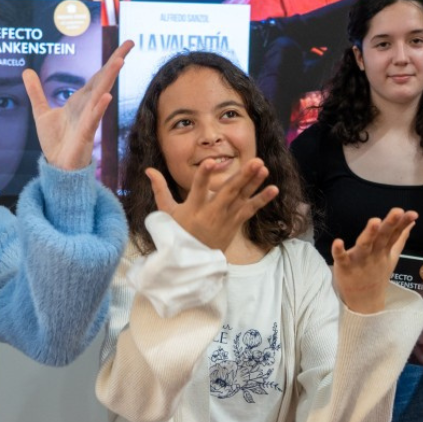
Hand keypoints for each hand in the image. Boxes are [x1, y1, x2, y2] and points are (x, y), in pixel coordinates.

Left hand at [24, 40, 132, 170]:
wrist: (58, 167)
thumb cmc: (56, 142)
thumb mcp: (41, 112)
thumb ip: (36, 92)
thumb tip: (27, 71)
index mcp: (81, 99)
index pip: (98, 75)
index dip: (110, 60)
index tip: (125, 46)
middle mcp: (88, 106)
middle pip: (104, 79)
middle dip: (116, 61)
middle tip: (130, 43)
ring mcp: (89, 119)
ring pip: (101, 94)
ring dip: (109, 78)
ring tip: (120, 61)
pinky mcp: (86, 134)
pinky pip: (93, 119)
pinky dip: (99, 108)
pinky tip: (106, 97)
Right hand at [147, 158, 275, 251]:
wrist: (192, 259)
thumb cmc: (178, 232)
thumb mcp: (166, 212)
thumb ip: (160, 188)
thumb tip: (148, 169)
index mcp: (193, 207)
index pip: (198, 189)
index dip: (204, 176)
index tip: (211, 162)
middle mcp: (212, 212)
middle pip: (228, 192)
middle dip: (242, 176)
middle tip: (255, 161)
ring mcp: (226, 218)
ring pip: (242, 198)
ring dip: (254, 182)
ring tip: (264, 167)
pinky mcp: (235, 223)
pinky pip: (250, 210)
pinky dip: (262, 200)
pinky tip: (274, 188)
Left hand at [332, 208, 417, 313]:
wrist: (365, 301)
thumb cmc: (377, 274)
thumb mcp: (391, 256)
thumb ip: (400, 238)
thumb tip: (411, 224)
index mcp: (384, 250)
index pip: (395, 234)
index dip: (403, 223)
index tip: (412, 213)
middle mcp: (374, 254)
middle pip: (383, 237)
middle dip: (390, 224)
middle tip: (398, 211)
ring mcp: (359, 260)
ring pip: (364, 245)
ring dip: (369, 233)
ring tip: (375, 221)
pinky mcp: (344, 266)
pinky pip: (341, 257)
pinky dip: (339, 251)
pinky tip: (338, 241)